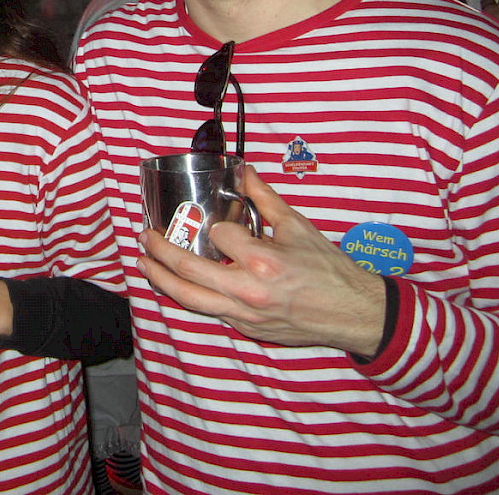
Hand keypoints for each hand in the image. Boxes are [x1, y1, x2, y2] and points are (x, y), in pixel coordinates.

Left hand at [138, 166, 386, 357]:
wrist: (353, 314)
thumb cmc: (329, 269)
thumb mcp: (298, 226)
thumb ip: (264, 198)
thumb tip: (243, 170)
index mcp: (263, 261)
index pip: (220, 236)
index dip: (218, 227)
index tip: (223, 224)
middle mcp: (248, 291)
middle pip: (188, 271)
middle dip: (160, 252)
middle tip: (145, 238)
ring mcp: (244, 314)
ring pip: (189, 299)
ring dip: (161, 279)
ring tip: (145, 264)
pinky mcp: (246, 329)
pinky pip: (210, 311)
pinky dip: (190, 295)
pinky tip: (177, 284)